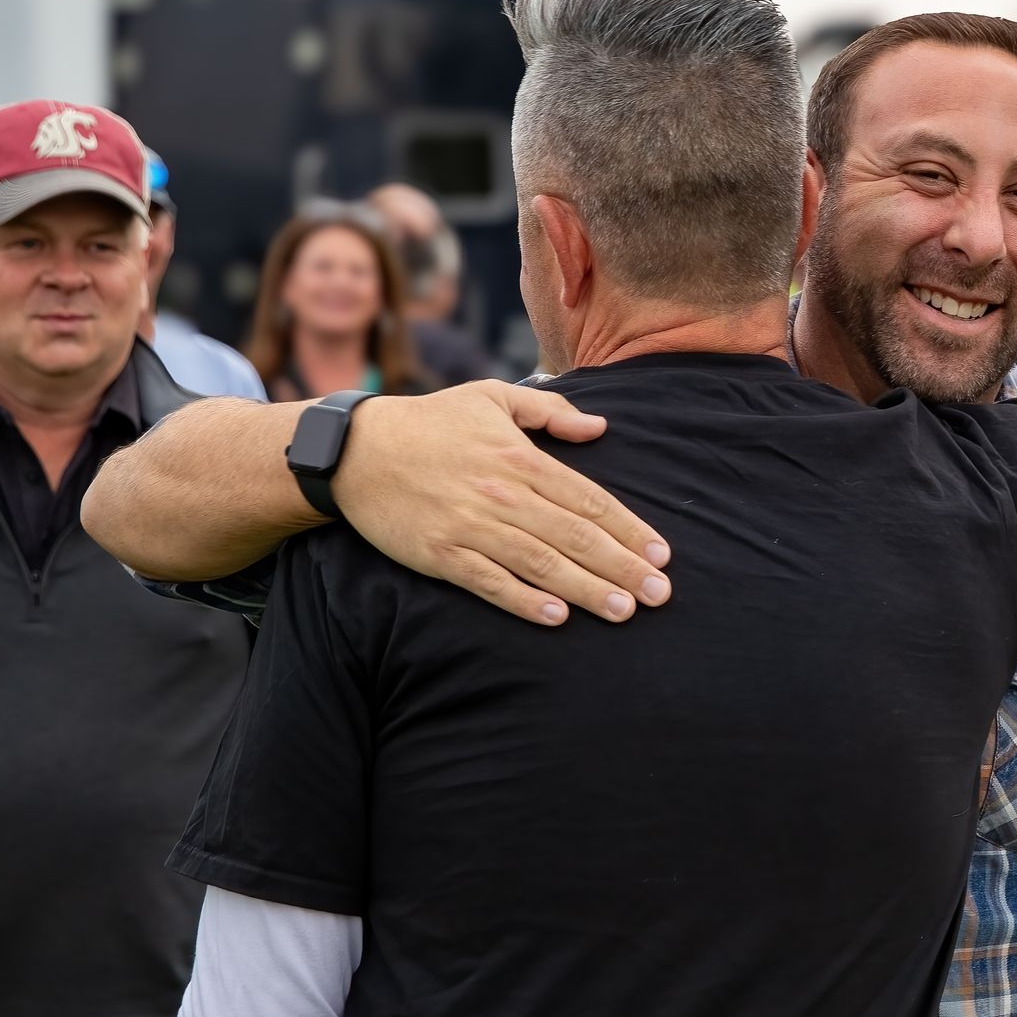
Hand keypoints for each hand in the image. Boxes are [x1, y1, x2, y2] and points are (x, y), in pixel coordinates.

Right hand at [332, 380, 672, 626]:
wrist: (355, 450)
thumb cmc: (431, 422)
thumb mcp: (492, 398)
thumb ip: (551, 412)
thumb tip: (600, 427)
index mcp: (520, 457)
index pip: (588, 498)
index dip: (628, 527)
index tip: (661, 553)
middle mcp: (502, 493)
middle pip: (575, 535)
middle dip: (622, 566)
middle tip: (660, 594)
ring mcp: (470, 525)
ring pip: (540, 562)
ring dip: (585, 589)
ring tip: (624, 611)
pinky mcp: (440, 554)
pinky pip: (489, 582)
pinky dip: (523, 601)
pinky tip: (556, 617)